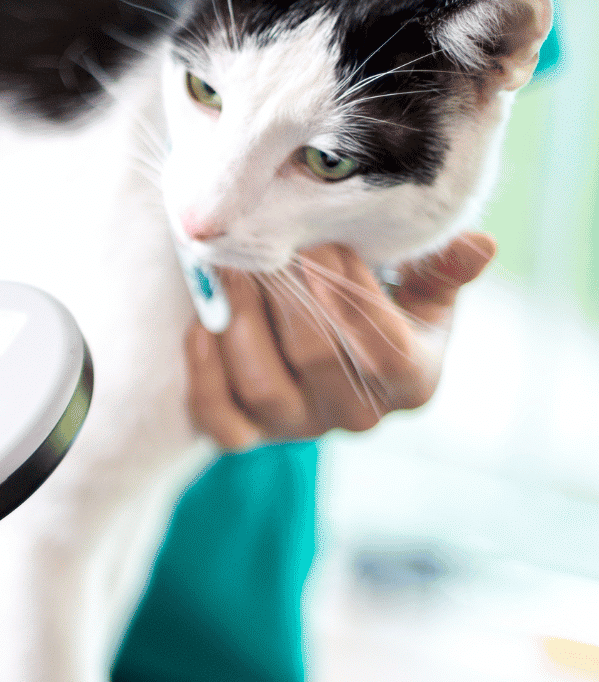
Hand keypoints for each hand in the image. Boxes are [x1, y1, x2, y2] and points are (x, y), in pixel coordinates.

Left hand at [185, 233, 496, 449]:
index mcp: (414, 381)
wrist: (323, 331)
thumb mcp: (420, 283)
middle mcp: (357, 415)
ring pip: (263, 388)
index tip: (326, 248)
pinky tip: (202, 326)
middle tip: (267, 247)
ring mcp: (298, 429)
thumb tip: (478, 246)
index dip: (354, 303)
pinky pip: (220, 421)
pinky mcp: (247, 435)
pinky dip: (205, 375)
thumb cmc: (381, 299)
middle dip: (289, 298)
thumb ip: (443, 267)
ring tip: (230, 271)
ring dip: (241, 324)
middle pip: (318, 360)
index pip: (389, 354)